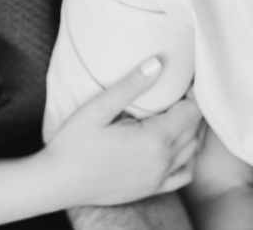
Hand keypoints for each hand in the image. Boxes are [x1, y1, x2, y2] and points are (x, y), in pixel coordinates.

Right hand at [39, 58, 202, 207]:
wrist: (58, 182)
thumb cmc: (74, 143)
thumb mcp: (98, 108)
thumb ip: (130, 86)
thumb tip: (157, 63)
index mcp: (153, 139)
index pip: (192, 112)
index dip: (194, 93)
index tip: (185, 80)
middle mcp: (162, 161)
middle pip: (194, 129)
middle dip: (192, 107)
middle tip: (180, 90)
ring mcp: (158, 178)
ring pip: (192, 150)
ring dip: (191, 129)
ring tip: (178, 111)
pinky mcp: (151, 189)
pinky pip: (184, 174)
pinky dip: (188, 157)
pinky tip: (177, 145)